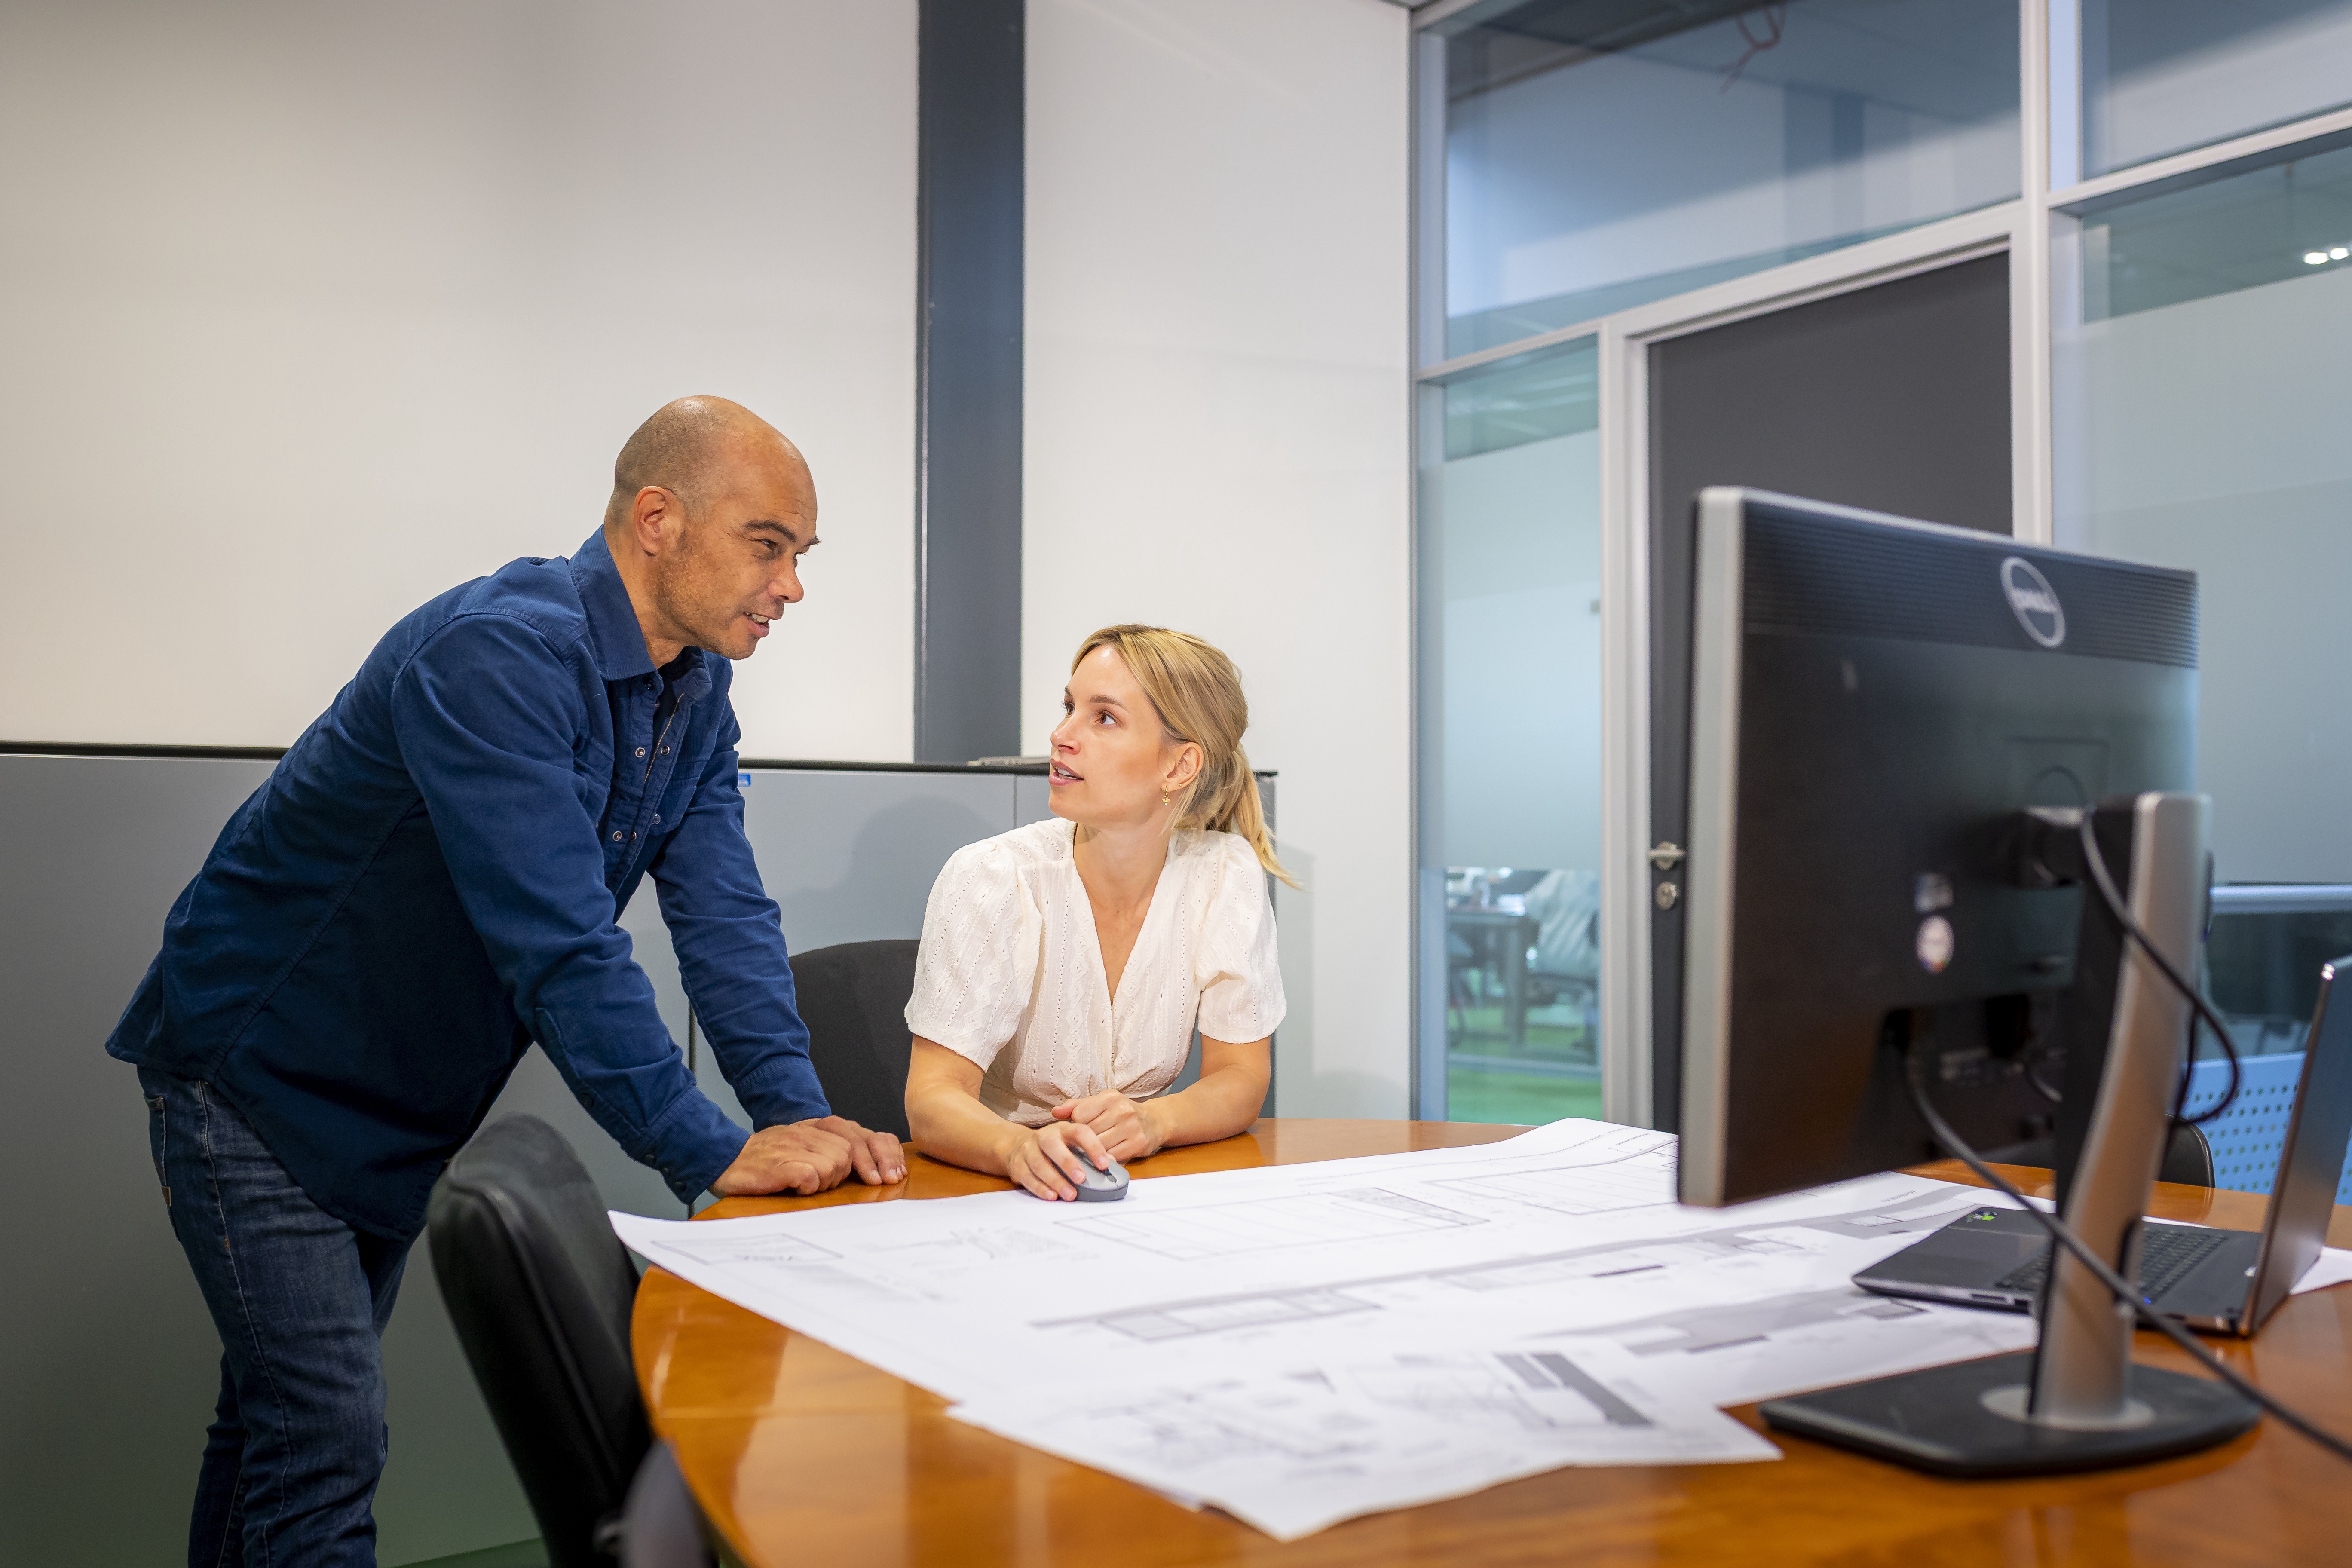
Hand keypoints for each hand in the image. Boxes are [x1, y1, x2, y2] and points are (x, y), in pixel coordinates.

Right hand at [711, 1116, 904, 1196]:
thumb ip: (824, 1149)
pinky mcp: (784, 1165)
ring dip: (825, 1181)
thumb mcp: (797, 1146)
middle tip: (823, 1183)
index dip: (876, 1158)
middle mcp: (807, 1132)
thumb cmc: (762, 1159)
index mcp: (814, 1127)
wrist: (725, 1159)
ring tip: (804, 1184)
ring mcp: (796, 1146)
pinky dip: (807, 1188)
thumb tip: (855, 1166)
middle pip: (849, 1154)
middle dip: (844, 1174)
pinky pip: (812, 1178)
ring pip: (835, 1166)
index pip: (858, 1138)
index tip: (888, 1178)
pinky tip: (795, 1188)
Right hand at [1002, 1119, 1114, 1201]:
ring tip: (1070, 1194)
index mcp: (1062, 1129)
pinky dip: (1040, 1188)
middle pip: (1053, 1146)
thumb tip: (1111, 1163)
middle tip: (1082, 1179)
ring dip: (1055, 1180)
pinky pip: (1028, 1177)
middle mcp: (1044, 1137)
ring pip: (1040, 1164)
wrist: (1016, 1146)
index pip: (1079, 1132)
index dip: (1092, 1147)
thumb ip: (1090, 1151)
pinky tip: (1051, 1196)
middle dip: (1068, 1163)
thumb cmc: (1053, 1147)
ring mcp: (1028, 1150)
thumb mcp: (1071, 1143)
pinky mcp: (1018, 1165)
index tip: (1104, 1164)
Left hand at [1050, 1091, 1165, 1162]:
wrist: (1155, 1122)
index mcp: (1110, 1098)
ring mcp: (1131, 1127)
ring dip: (1093, 1152)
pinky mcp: (1138, 1144)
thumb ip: (1076, 1106)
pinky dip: (1105, 1160)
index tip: (1080, 1130)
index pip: (1079, 1115)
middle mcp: (1121, 1110)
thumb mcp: (1101, 1103)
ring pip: (1099, 1146)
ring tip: (1091, 1152)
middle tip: (1083, 1145)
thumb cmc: (1122, 1113)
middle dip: (1083, 1141)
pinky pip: (1112, 1157)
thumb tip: (1054, 1112)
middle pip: (1088, 1133)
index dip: (1076, 1126)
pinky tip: (1103, 1158)